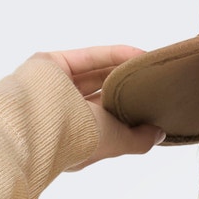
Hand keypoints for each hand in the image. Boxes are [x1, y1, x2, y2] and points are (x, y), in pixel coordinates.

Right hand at [31, 46, 165, 170]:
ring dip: (122, 70)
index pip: (106, 124)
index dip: (129, 116)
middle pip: (101, 96)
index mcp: (76, 139)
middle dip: (126, 90)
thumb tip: (159, 134)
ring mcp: (54, 88)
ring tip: (150, 68)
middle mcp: (63, 114)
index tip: (154, 110)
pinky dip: (113, 55)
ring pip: (95, 74)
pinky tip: (138, 55)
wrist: (39, 120)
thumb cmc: (74, 140)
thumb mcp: (114, 142)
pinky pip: (88, 57)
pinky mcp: (50, 64)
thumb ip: (138, 140)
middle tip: (154, 85)